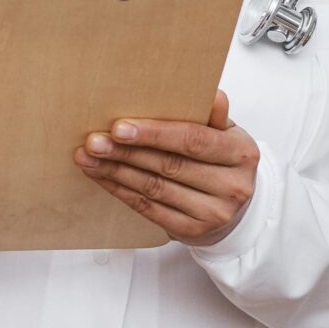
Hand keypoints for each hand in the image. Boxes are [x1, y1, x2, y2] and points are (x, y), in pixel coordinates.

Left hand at [73, 90, 259, 245]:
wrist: (235, 209)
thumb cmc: (222, 160)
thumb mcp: (226, 134)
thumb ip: (213, 116)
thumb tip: (212, 95)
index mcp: (241, 153)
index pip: (194, 140)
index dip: (155, 134)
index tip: (119, 127)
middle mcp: (232, 186)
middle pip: (169, 165)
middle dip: (126, 152)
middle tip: (94, 141)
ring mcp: (213, 213)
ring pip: (154, 188)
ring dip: (116, 171)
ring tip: (87, 157)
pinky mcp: (192, 232)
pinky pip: (148, 208)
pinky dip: (120, 190)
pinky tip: (101, 176)